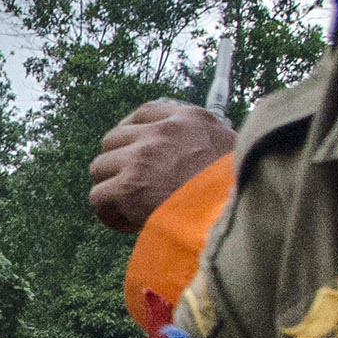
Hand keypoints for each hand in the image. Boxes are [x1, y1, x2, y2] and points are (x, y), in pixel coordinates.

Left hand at [86, 98, 233, 234]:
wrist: (234, 215)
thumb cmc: (239, 191)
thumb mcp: (234, 150)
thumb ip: (207, 143)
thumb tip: (192, 155)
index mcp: (188, 120)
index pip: (144, 113)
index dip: (131, 133)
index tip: (132, 150)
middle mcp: (161, 133)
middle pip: (113, 139)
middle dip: (119, 164)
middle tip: (136, 186)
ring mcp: (141, 158)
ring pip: (100, 168)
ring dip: (112, 189)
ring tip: (134, 207)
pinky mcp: (128, 187)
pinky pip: (98, 197)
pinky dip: (110, 214)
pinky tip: (131, 223)